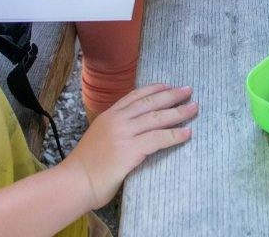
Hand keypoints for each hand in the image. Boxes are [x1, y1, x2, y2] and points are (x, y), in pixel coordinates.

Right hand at [63, 84, 196, 208]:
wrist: (73, 182)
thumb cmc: (85, 166)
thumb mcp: (98, 136)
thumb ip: (115, 129)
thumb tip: (134, 129)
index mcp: (108, 115)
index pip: (135, 95)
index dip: (155, 89)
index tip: (169, 85)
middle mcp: (117, 120)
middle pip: (150, 102)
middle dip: (172, 95)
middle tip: (188, 90)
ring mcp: (124, 134)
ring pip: (157, 118)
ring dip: (179, 112)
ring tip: (194, 108)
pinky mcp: (130, 150)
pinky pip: (158, 138)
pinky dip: (175, 135)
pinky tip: (187, 133)